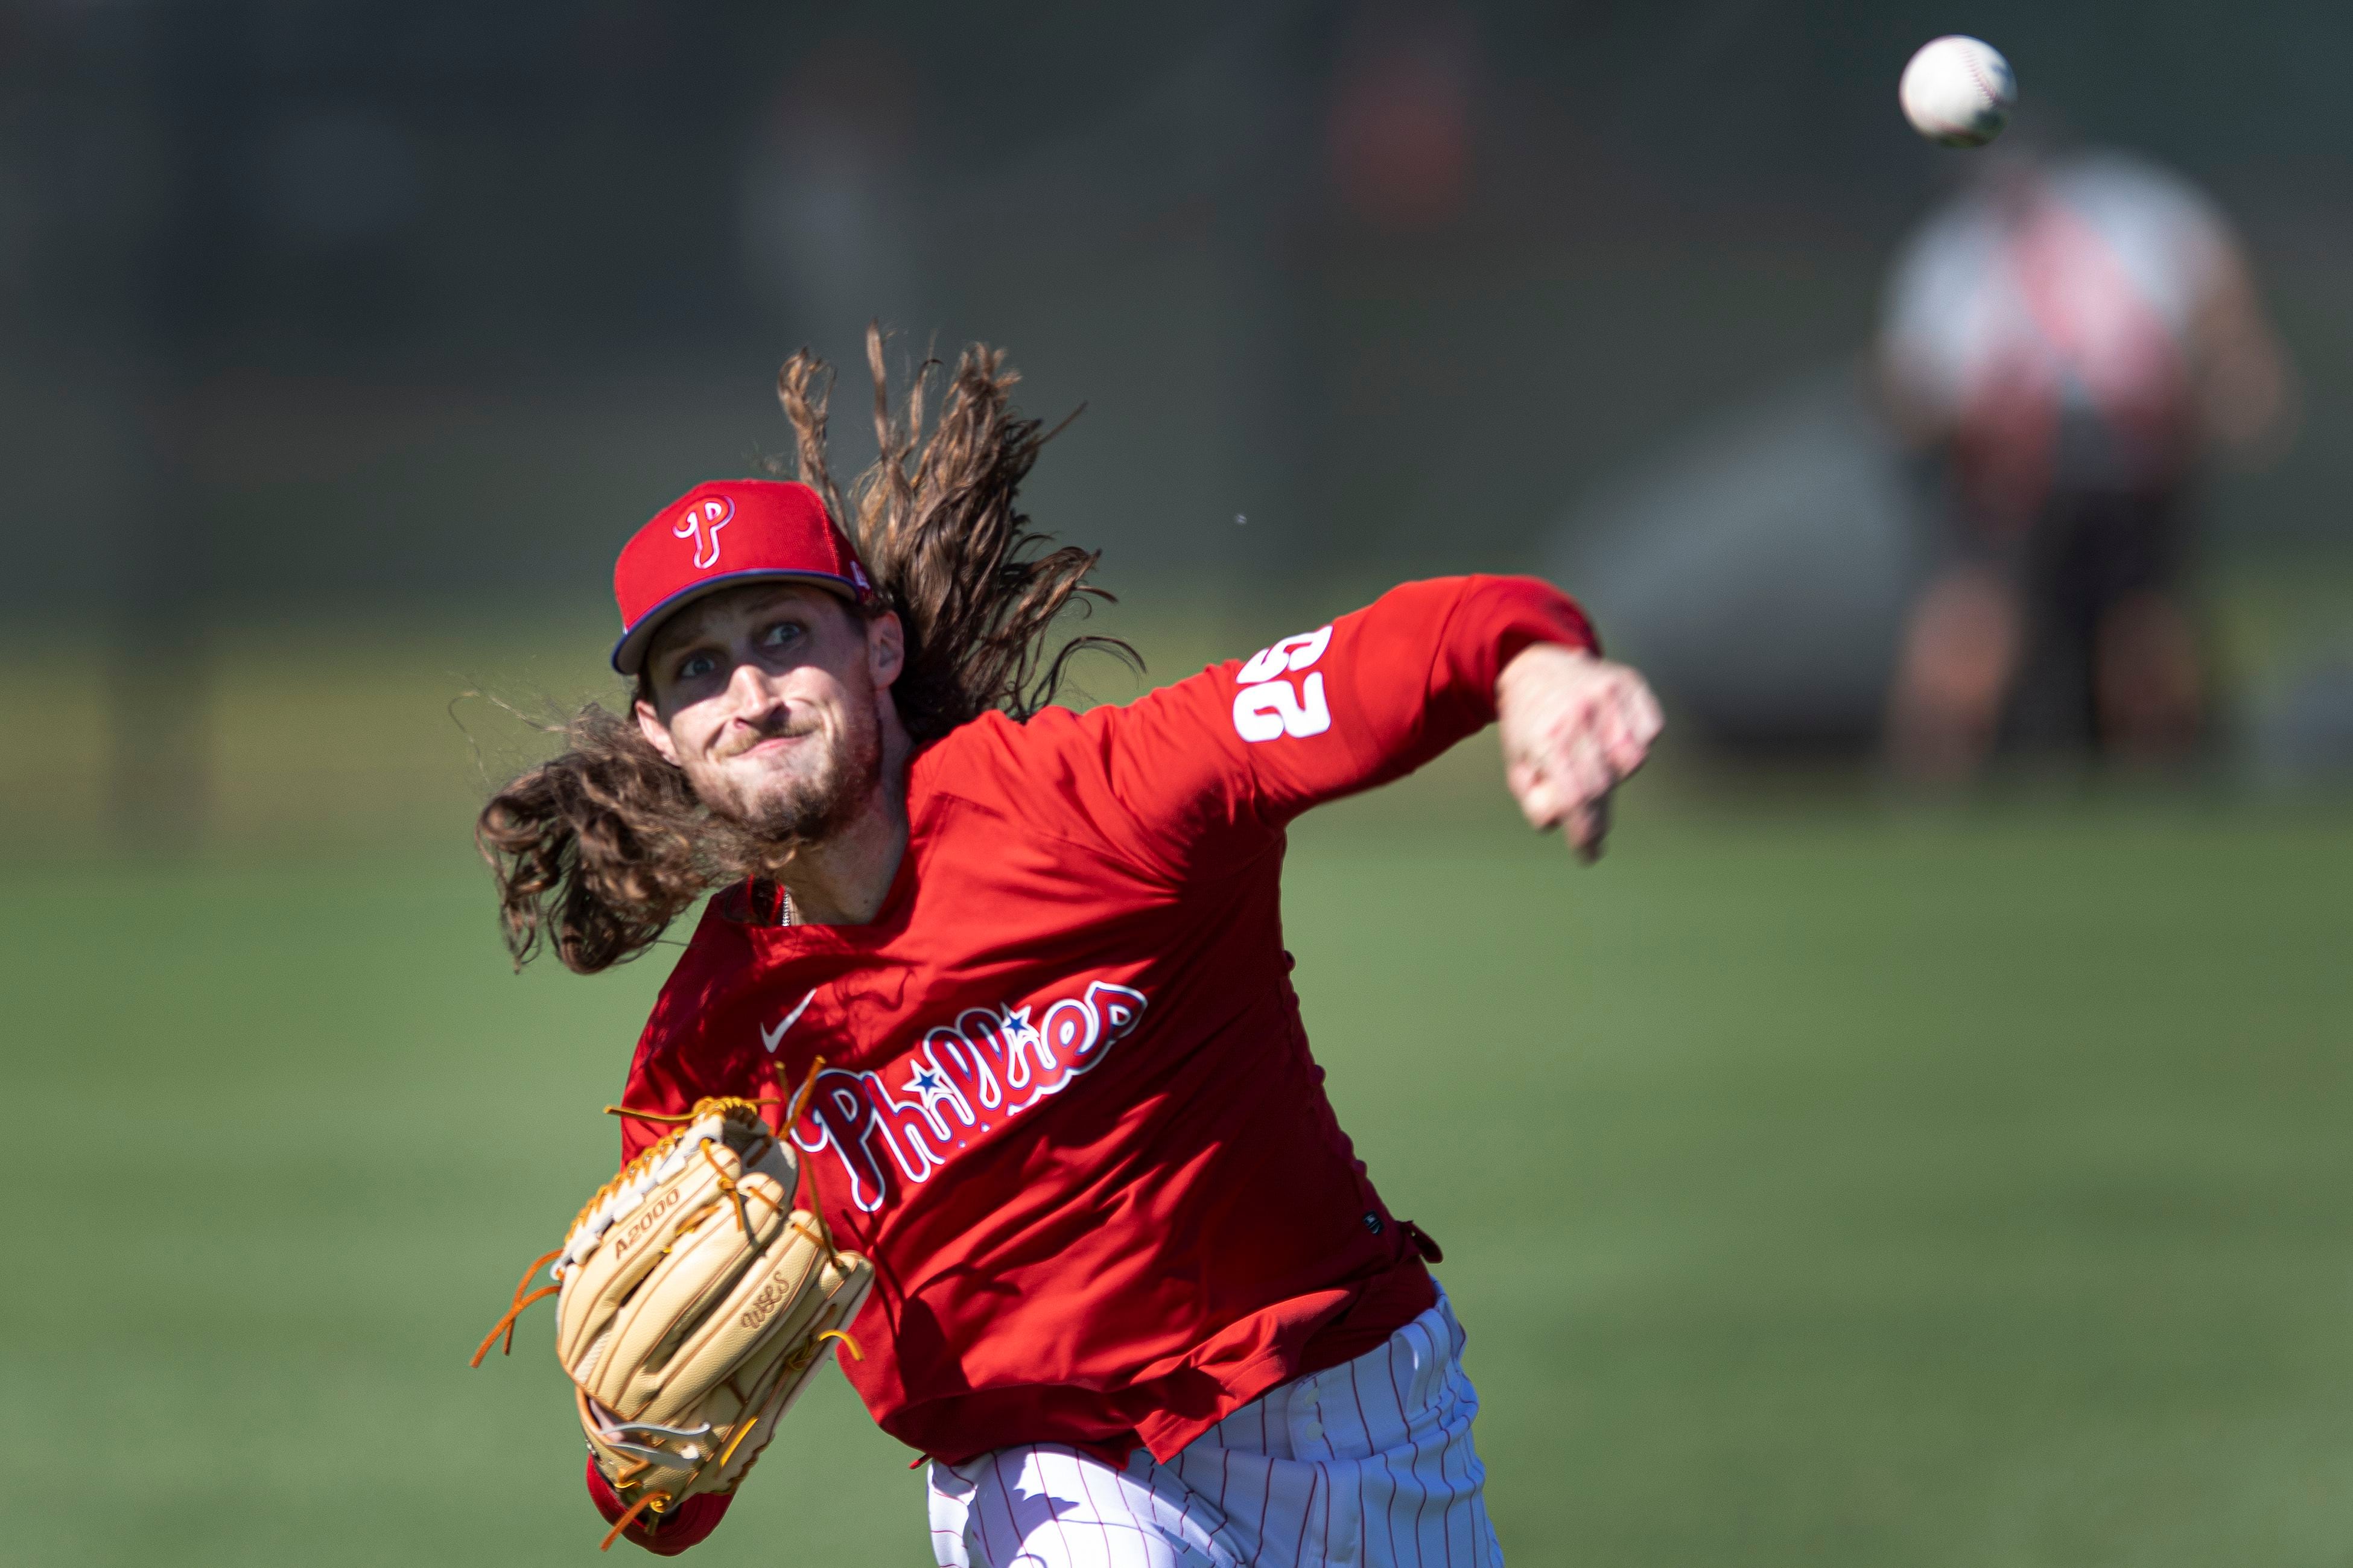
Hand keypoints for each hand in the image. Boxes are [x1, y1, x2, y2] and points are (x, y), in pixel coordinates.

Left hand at [1495, 644, 1662, 862]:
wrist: (1535, 666)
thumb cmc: (1528, 726)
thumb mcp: (1518, 765)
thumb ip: (1536, 801)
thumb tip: (1563, 822)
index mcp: (1547, 736)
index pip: (1576, 796)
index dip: (1585, 831)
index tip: (1588, 852)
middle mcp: (1579, 713)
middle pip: (1605, 784)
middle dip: (1599, 814)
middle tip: (1592, 828)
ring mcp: (1607, 695)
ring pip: (1633, 759)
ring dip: (1618, 773)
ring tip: (1596, 764)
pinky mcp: (1630, 683)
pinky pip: (1651, 731)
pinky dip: (1637, 743)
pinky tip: (1613, 738)